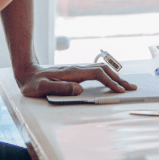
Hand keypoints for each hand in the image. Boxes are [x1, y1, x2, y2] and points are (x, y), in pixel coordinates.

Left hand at [14, 63, 136, 97]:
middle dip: (118, 78)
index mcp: (71, 72)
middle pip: (102, 70)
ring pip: (100, 69)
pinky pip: (95, 71)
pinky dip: (106, 75)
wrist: (26, 71)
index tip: (120, 91)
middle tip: (132, 88)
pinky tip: (110, 80)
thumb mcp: (42, 87)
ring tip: (125, 85)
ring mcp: (76, 69)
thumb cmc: (33, 82)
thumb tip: (79, 90)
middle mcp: (76, 68)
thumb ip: (60, 88)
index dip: (109, 82)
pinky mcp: (75, 72)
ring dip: (114, 76)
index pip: (96, 75)